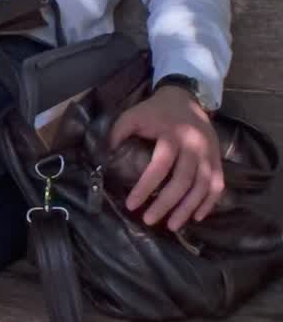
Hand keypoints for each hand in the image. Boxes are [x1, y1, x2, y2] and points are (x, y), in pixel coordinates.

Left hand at [109, 86, 223, 231]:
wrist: (186, 96)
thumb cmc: (156, 110)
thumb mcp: (134, 115)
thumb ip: (118, 133)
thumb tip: (104, 157)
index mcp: (172, 135)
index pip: (159, 166)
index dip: (145, 187)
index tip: (131, 205)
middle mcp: (194, 145)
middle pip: (183, 180)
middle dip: (166, 203)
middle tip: (149, 220)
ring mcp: (209, 153)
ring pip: (202, 186)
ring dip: (188, 208)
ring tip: (172, 225)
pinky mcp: (217, 159)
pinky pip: (217, 185)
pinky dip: (209, 203)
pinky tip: (197, 217)